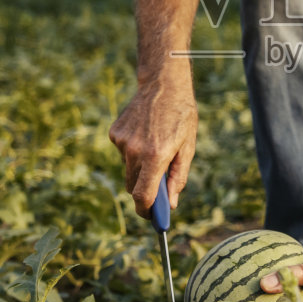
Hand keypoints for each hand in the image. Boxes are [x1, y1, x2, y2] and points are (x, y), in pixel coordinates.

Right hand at [108, 76, 196, 217]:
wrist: (163, 84)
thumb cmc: (181, 116)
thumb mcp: (188, 148)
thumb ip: (178, 178)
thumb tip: (170, 204)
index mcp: (156, 156)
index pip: (143, 196)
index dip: (146, 211)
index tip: (150, 217)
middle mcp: (135, 151)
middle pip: (133, 186)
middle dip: (144, 191)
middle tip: (158, 186)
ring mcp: (122, 142)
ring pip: (128, 169)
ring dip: (139, 168)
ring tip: (155, 147)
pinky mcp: (115, 134)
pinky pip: (123, 153)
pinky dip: (133, 152)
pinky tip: (145, 134)